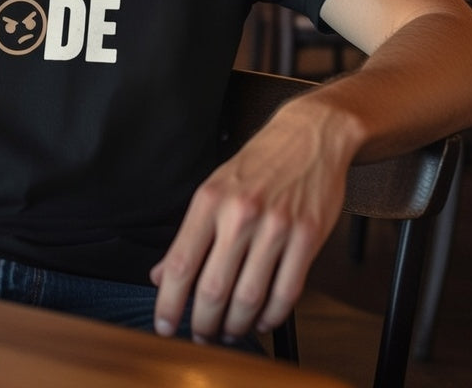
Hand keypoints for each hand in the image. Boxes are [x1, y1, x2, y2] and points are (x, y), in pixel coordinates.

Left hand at [150, 101, 352, 342]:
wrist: (309, 136)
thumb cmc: (259, 164)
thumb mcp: (214, 188)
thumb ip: (189, 234)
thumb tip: (162, 274)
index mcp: (210, 200)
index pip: (181, 263)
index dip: (169, 303)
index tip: (165, 325)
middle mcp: (240, 214)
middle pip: (213, 289)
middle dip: (203, 324)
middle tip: (200, 336)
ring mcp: (276, 227)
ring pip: (249, 297)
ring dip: (236, 326)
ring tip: (230, 332)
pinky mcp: (308, 237)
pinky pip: (287, 292)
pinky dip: (271, 316)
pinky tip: (262, 319)